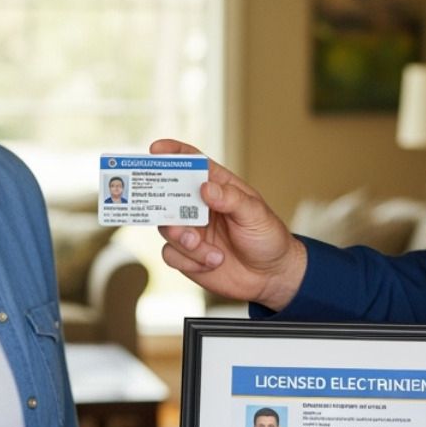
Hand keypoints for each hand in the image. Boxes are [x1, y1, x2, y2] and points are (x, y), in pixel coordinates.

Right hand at [149, 139, 306, 310]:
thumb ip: (232, 199)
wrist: (270, 276)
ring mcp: (191, 230)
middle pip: (168, 196)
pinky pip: (170, 254)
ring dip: (182, 239)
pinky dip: (188, 261)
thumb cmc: (267, 238)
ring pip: (166, 228)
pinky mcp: (186, 255)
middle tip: (177, 220)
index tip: (156, 149)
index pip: (192, 163)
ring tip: (204, 248)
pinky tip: (211, 262)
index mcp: (217, 187)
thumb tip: (206, 188)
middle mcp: (199, 207)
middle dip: (166, 206)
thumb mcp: (256, 214)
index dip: (173, 153)